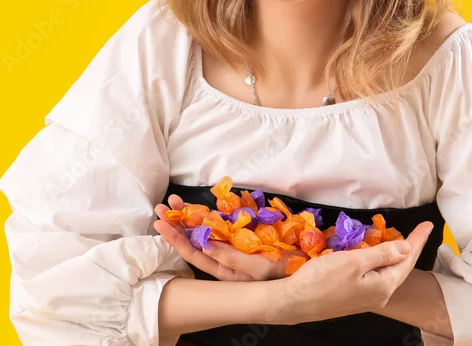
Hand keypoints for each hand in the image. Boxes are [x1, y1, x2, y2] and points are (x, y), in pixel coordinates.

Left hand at [152, 194, 306, 281]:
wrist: (310, 260)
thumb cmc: (286, 270)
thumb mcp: (260, 268)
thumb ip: (232, 258)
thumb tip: (205, 246)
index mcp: (227, 269)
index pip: (195, 255)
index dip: (176, 239)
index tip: (160, 223)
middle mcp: (227, 256)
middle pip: (197, 239)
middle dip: (178, 222)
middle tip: (162, 206)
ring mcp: (235, 241)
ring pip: (207, 227)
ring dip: (190, 213)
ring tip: (175, 200)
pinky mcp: (244, 229)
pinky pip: (223, 219)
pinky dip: (211, 210)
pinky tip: (201, 202)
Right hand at [275, 221, 434, 325]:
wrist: (295, 302)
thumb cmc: (322, 279)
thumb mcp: (354, 261)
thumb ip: (381, 254)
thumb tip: (406, 248)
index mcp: (383, 285)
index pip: (407, 259)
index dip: (418, 240)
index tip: (428, 225)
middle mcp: (380, 295)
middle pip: (401, 268)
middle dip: (410, 249)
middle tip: (418, 231)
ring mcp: (367, 298)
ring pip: (388, 273)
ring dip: (395, 256)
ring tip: (401, 241)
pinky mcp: (354, 298)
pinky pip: (376, 278)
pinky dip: (381, 264)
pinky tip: (376, 258)